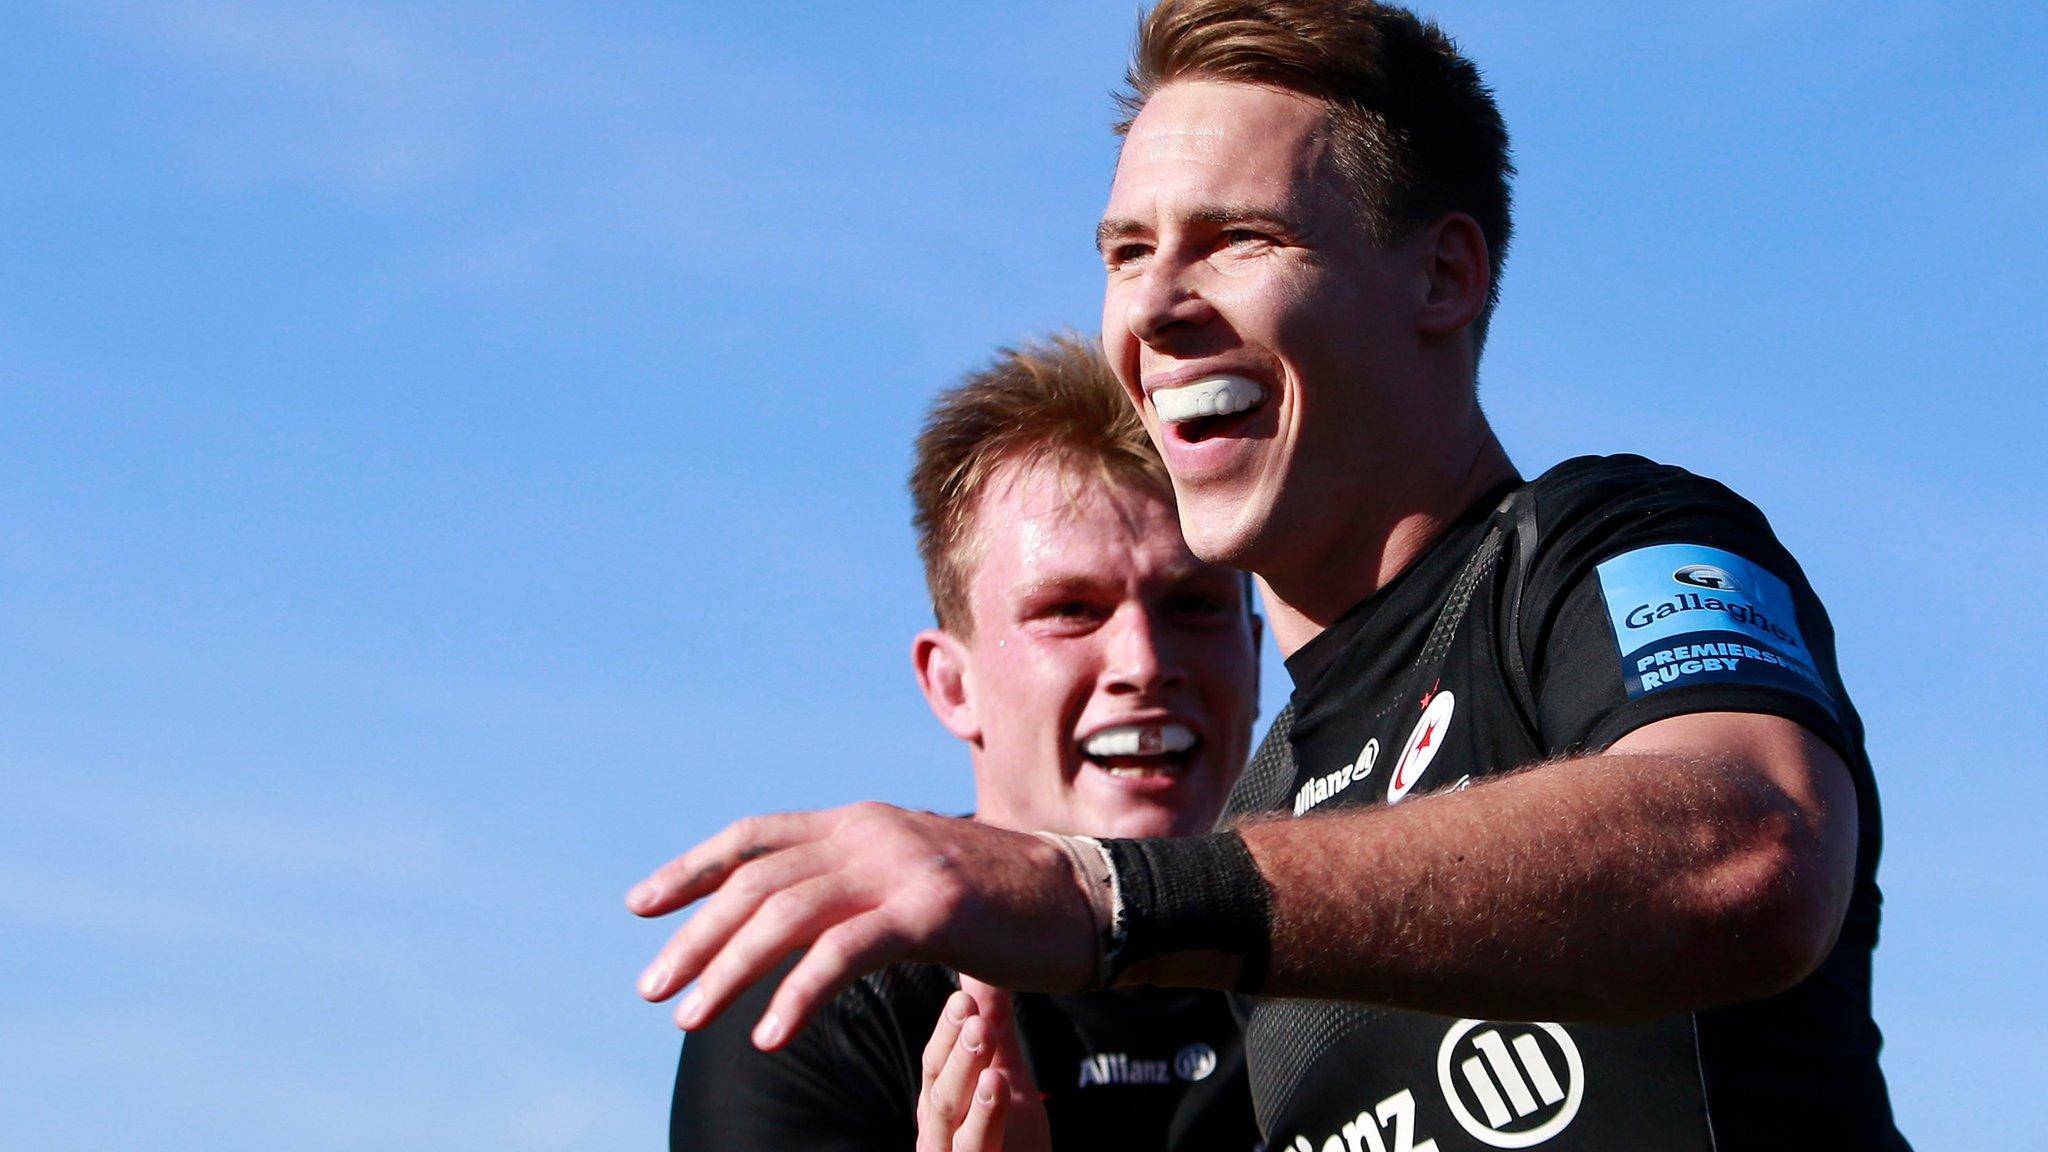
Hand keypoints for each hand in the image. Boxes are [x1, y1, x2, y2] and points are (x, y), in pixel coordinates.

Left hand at [628, 802, 1094, 1047]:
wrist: (1086, 900)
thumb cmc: (1001, 902)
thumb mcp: (912, 876)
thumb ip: (855, 886)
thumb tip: (794, 917)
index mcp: (861, 820)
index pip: (756, 836)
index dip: (694, 869)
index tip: (643, 905)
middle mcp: (870, 832)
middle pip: (758, 882)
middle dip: (696, 936)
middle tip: (655, 988)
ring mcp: (900, 867)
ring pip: (787, 916)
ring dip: (729, 971)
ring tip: (690, 1019)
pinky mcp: (931, 910)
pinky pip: (843, 953)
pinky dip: (796, 995)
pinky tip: (769, 1034)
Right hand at [917, 980, 1050, 1151]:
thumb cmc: (1010, 1141)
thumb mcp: (1004, 1077)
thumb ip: (994, 1028)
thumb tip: (982, 968)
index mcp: (940, 1104)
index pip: (935, 1062)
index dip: (946, 1029)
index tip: (962, 996)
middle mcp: (938, 1133)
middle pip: (938, 1087)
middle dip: (953, 1048)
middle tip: (970, 1010)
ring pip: (951, 1119)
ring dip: (965, 1077)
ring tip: (981, 1038)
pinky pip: (976, 1150)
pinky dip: (986, 1118)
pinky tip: (998, 1086)